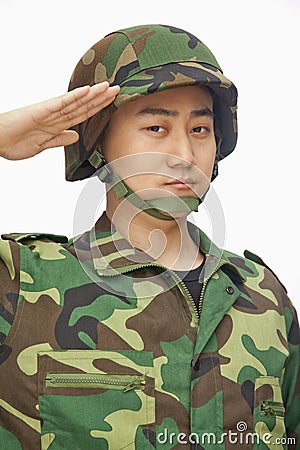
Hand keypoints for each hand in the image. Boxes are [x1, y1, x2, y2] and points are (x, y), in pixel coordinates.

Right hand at [0, 82, 119, 159]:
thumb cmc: (14, 142)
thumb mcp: (43, 145)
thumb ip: (59, 140)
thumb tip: (75, 136)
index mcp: (57, 125)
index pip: (82, 115)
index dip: (97, 109)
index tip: (111, 103)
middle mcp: (55, 116)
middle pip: (83, 105)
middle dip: (100, 98)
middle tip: (117, 90)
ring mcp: (49, 112)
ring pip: (76, 101)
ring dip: (92, 94)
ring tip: (108, 87)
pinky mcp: (41, 110)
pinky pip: (61, 102)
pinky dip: (74, 96)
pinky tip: (87, 91)